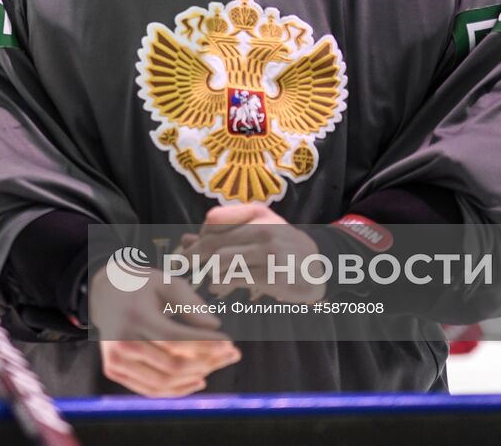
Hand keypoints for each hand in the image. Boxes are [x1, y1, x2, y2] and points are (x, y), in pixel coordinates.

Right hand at [88, 262, 239, 396]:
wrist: (105, 294)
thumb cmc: (142, 286)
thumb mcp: (166, 282)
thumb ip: (190, 303)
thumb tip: (214, 325)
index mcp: (135, 316)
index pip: (176, 339)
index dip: (206, 344)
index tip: (230, 342)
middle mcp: (121, 341)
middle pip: (173, 364)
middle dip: (208, 362)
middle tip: (232, 354)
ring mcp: (115, 359)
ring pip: (164, 382)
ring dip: (196, 377)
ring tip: (217, 365)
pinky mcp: (113, 370)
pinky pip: (150, 389)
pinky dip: (177, 389)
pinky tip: (198, 379)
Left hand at [186, 203, 325, 303]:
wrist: (320, 267)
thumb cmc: (281, 249)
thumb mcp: (256, 232)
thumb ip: (222, 236)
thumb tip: (184, 241)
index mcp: (257, 213)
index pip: (215, 219)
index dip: (200, 234)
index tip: (191, 247)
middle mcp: (263, 227)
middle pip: (214, 241)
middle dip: (193, 256)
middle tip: (180, 266)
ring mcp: (269, 251)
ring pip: (221, 261)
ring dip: (207, 272)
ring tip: (205, 279)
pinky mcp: (272, 273)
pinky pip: (235, 278)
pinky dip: (220, 284)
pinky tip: (218, 288)